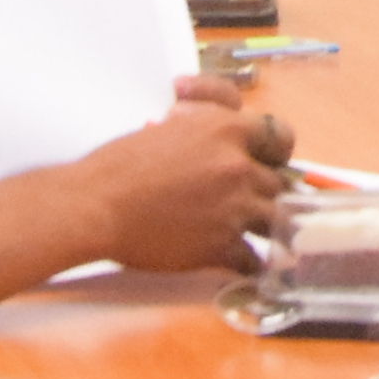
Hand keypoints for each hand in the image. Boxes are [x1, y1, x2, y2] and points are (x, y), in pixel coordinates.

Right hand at [71, 97, 291, 274]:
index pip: (281, 136)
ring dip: (264, 225)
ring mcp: (234, 209)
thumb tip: (229, 116)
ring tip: (252, 230)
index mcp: (227, 130)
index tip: (269, 160)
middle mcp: (238, 167)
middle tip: (249, 198)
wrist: (96, 205)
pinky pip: (253, 259)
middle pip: (280, 181)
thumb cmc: (123, 163)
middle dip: (266, 191)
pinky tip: (240, 262)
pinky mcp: (220, 247)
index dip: (276, 151)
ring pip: (275, 219)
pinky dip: (248, 262)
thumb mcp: (173, 122)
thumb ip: (210, 115)